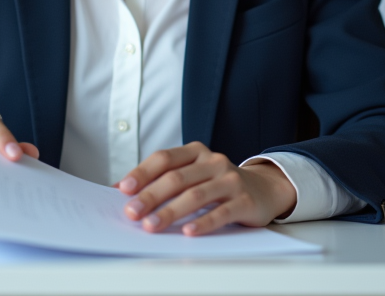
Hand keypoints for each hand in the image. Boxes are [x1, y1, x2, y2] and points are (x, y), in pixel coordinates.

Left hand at [117, 142, 297, 235]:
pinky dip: (203, 223)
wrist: (264, 189)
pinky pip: (221, 212)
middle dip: (151, 196)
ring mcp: (230, 179)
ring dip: (170, 211)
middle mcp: (213, 161)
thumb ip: (160, 179)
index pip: (164, 158)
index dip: (143, 172)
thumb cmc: (217, 184)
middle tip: (132, 213)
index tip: (124, 190)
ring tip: (152, 225)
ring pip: (196, 195)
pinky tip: (187, 232)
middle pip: (177, 178)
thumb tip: (120, 190)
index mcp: (195, 152)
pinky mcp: (245, 200)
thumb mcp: (191, 175)